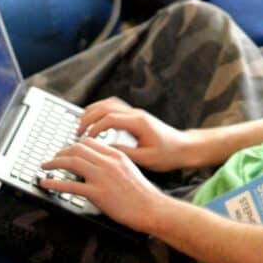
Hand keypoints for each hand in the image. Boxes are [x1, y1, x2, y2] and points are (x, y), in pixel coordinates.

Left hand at [40, 138, 164, 231]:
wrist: (151, 208)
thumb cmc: (142, 194)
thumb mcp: (130, 170)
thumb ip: (114, 164)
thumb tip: (97, 166)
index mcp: (116, 155)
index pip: (89, 143)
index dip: (74, 146)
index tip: (67, 151)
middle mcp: (108, 162)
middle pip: (78, 148)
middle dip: (61, 152)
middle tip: (53, 158)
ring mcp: (102, 177)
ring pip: (72, 162)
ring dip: (54, 162)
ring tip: (45, 166)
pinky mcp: (97, 193)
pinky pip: (70, 185)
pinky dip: (54, 183)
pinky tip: (46, 183)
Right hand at [79, 97, 201, 171]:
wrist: (184, 148)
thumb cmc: (169, 154)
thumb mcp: (146, 159)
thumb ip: (125, 153)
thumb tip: (105, 149)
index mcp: (139, 123)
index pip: (110, 119)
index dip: (95, 127)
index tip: (86, 138)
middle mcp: (136, 114)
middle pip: (106, 107)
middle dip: (89, 117)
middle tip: (78, 131)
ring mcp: (136, 113)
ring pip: (109, 104)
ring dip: (93, 111)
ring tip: (82, 124)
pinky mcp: (135, 117)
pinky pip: (114, 107)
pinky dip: (101, 111)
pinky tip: (94, 121)